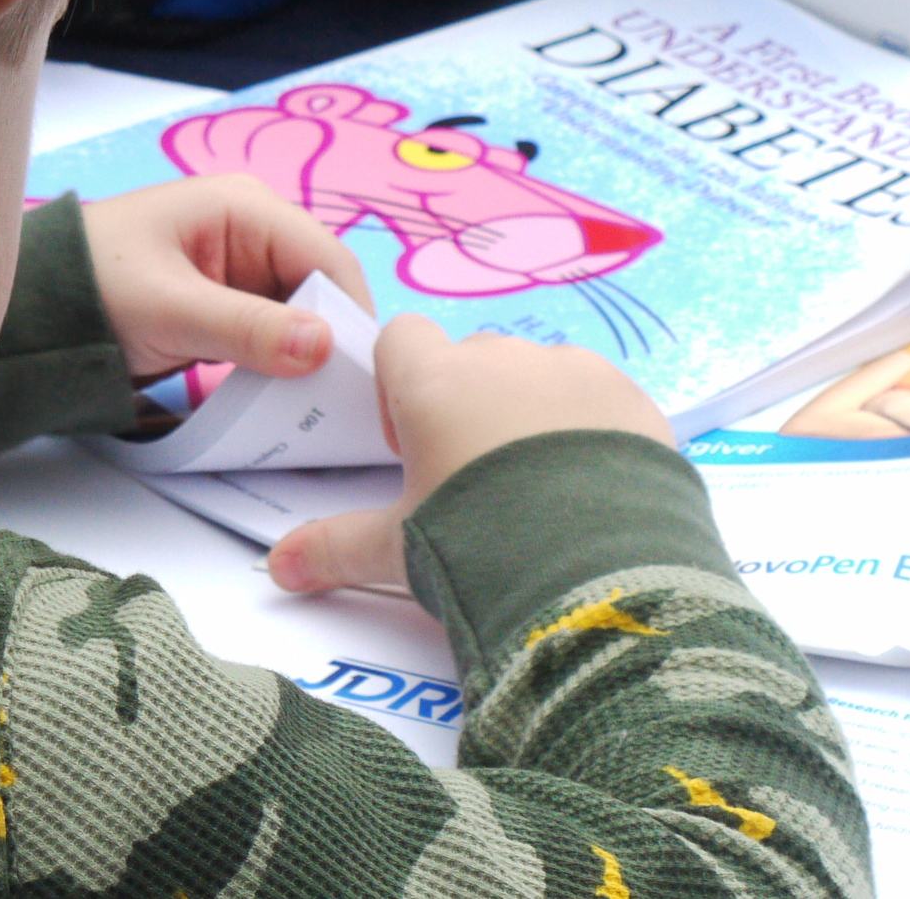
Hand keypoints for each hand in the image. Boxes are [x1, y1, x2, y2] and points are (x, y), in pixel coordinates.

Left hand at [81, 175, 373, 383]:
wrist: (28, 311)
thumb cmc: (88, 288)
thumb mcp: (169, 309)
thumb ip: (247, 329)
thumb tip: (324, 347)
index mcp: (246, 207)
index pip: (328, 259)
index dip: (352, 316)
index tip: (364, 378)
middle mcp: (253, 231)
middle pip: (322, 289)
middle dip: (331, 341)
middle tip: (342, 403)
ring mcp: (241, 270)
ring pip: (303, 317)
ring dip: (307, 358)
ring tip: (316, 408)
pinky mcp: (228, 305)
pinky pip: (274, 335)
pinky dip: (281, 365)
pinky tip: (283, 400)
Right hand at [266, 317, 672, 593]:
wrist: (596, 571)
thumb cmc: (480, 547)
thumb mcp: (397, 552)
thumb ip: (333, 549)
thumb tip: (278, 567)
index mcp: (435, 381)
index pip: (401, 338)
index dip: (400, 385)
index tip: (413, 443)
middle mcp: (503, 359)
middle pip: (472, 358)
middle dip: (469, 403)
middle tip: (477, 481)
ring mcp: (574, 370)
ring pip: (539, 375)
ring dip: (532, 414)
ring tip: (543, 492)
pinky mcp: (632, 396)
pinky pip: (599, 398)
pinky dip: (592, 429)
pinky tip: (595, 491)